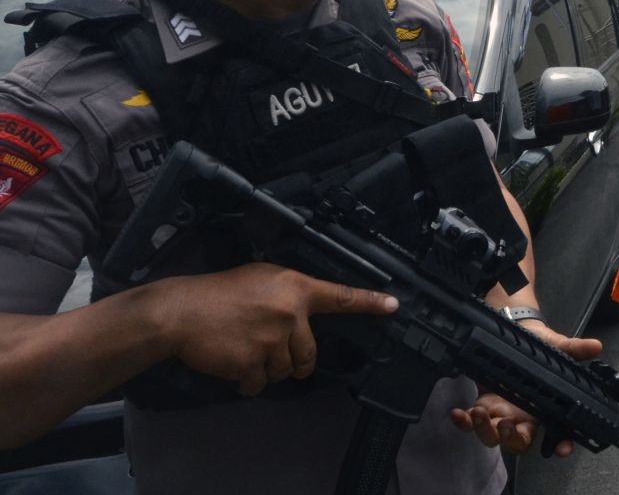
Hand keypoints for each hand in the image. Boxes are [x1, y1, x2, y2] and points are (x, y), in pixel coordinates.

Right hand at [155, 263, 398, 395]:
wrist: (182, 312)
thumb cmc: (220, 292)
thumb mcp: (262, 277)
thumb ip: (289, 293)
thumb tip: (303, 312)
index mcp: (295, 288)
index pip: (339, 296)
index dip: (369, 302)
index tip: (393, 306)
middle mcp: (290, 313)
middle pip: (310, 353)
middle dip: (294, 359)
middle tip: (271, 348)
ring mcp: (273, 340)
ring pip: (286, 371)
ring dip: (268, 369)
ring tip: (245, 348)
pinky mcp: (253, 363)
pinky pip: (261, 384)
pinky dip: (249, 380)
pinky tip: (234, 362)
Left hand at [450, 320, 602, 456]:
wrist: (515, 335)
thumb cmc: (539, 348)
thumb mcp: (557, 346)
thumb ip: (574, 348)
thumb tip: (595, 346)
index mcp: (544, 407)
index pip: (557, 433)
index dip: (561, 444)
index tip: (561, 449)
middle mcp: (523, 416)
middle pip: (519, 442)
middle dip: (512, 439)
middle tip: (507, 426)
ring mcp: (502, 413)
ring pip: (493, 436)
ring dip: (485, 430)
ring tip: (480, 413)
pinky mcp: (483, 406)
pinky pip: (471, 423)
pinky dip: (463, 422)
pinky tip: (459, 413)